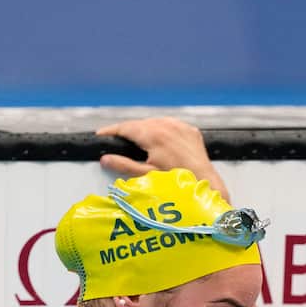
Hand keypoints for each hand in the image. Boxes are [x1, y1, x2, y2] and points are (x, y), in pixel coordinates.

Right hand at [96, 118, 229, 200]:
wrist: (205, 184)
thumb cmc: (176, 182)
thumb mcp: (146, 175)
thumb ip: (124, 165)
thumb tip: (105, 159)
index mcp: (154, 135)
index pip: (126, 127)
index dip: (111, 131)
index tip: (100, 134)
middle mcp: (167, 126)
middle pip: (139, 123)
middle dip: (126, 131)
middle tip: (116, 140)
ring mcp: (180, 126)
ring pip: (155, 122)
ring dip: (144, 129)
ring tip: (135, 141)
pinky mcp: (190, 130)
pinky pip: (170, 125)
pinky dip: (161, 130)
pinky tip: (158, 140)